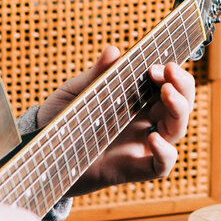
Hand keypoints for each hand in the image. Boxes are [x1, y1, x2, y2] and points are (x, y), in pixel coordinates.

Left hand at [36, 45, 196, 194]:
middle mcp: (144, 121)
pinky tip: (154, 138)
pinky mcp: (132, 169)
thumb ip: (96, 75)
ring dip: (180, 109)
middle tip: (168, 73)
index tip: (159, 65)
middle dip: (182, 85)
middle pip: (181, 104)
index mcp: (136, 100)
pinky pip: (162, 166)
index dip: (171, 74)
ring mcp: (141, 146)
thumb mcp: (74, 93)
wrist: (38, 155)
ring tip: (167, 92)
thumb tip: (114, 51)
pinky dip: (166, 153)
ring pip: (177, 129)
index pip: (167, 84)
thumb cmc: (58, 121)